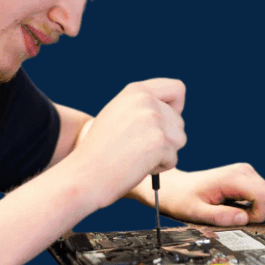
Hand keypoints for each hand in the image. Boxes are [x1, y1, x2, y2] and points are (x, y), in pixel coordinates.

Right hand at [68, 78, 186, 207]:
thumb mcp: (118, 115)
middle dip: (166, 139)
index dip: (176, 108)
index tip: (163, 124)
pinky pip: (173, 158)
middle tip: (137, 149)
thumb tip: (175, 112)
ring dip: (163, 154)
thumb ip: (142, 108)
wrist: (84, 175)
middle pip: (179, 121)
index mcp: (136, 91)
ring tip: (136, 158)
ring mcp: (153, 120)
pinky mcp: (159, 142)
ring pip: (179, 140)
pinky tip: (136, 167)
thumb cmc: (100, 151)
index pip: (177, 89)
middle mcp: (145, 101)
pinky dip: (159, 168)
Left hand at [151, 164, 264, 226]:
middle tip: (236, 217)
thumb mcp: (197, 213)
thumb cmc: (183, 199)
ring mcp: (245, 172)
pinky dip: (253, 204)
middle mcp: (242, 171)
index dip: (258, 214)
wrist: (176, 187)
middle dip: (259, 213)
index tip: (242, 221)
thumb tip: (242, 220)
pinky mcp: (245, 176)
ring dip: (256, 209)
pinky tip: (235, 205)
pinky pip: (261, 193)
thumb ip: (220, 217)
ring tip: (233, 211)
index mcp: (232, 178)